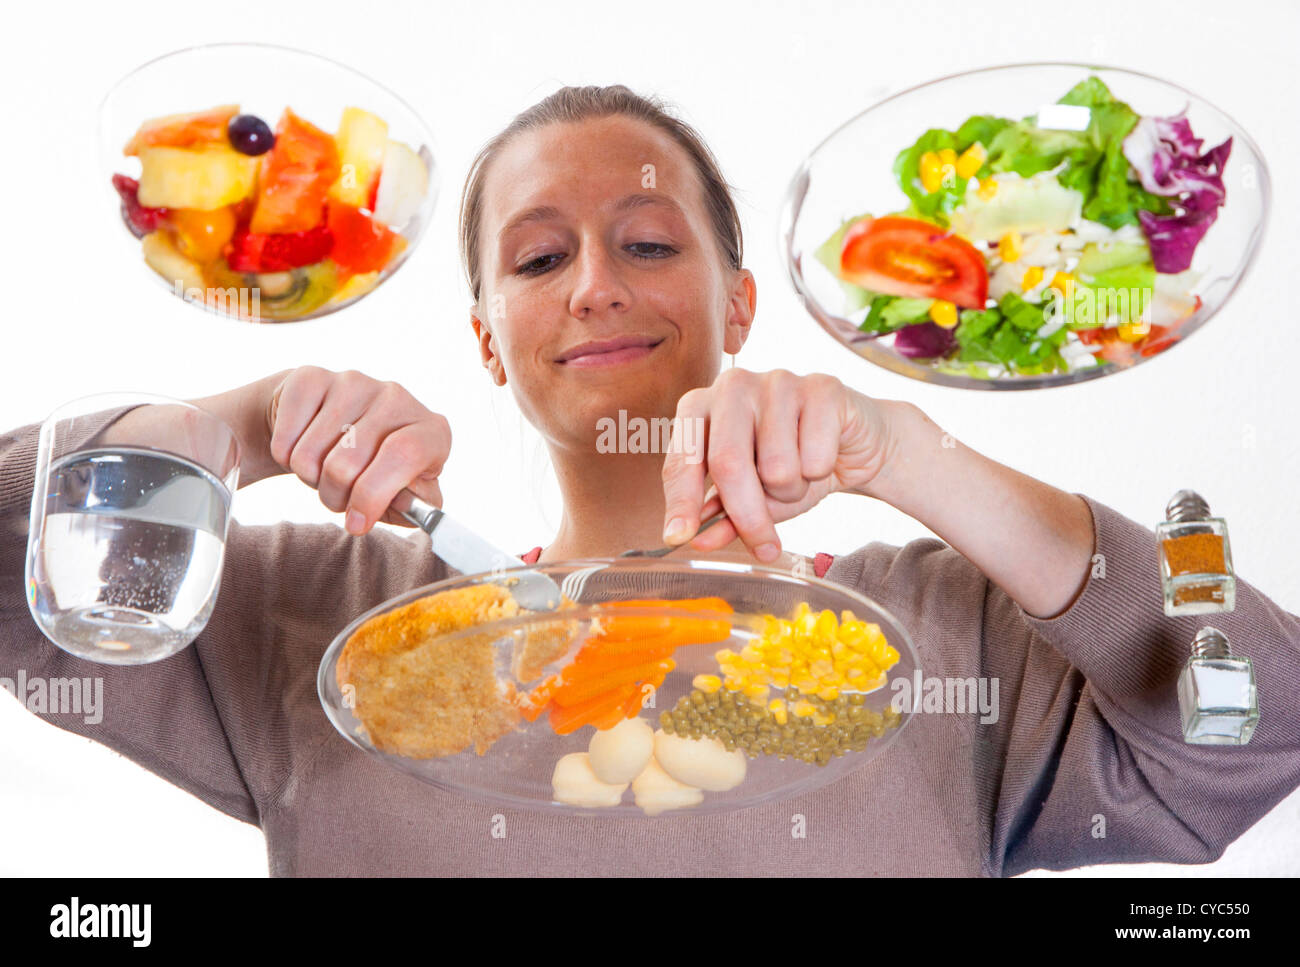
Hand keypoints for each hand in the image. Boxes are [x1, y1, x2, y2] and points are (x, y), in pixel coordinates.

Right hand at [264, 367, 450, 533]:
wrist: (331, 426)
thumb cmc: (374, 469)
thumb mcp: (404, 493)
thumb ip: (413, 505)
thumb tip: (405, 502)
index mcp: (431, 430)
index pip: (405, 454)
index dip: (374, 495)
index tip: (356, 523)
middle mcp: (397, 398)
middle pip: (348, 463)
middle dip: (335, 496)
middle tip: (339, 496)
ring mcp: (354, 382)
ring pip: (311, 455)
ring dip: (310, 477)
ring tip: (324, 468)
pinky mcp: (312, 377)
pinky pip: (286, 438)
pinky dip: (285, 457)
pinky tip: (303, 445)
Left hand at [660, 368, 899, 561]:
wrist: (853, 445)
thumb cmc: (792, 465)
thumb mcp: (752, 497)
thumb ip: (724, 518)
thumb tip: (699, 541)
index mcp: (701, 406)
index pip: (683, 458)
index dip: (681, 502)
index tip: (678, 537)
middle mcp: (733, 386)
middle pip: (728, 463)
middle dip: (747, 515)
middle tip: (763, 547)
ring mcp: (777, 381)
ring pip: (777, 467)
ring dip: (791, 490)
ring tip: (798, 475)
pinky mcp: (822, 387)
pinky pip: (815, 456)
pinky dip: (821, 473)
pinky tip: (824, 456)